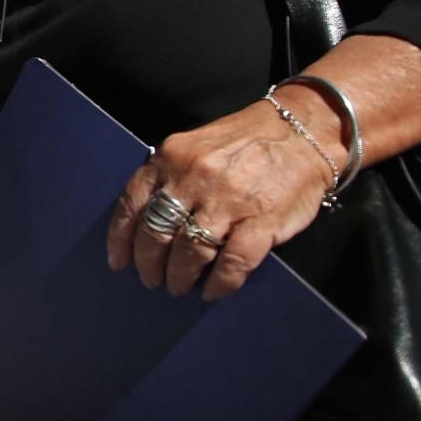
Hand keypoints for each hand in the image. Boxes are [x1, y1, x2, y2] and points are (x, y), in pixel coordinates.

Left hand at [106, 94, 336, 300]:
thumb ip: (168, 176)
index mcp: (171, 158)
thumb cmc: (244, 141)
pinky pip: (233, 262)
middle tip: (152, 279)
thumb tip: (144, 222)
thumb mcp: (193, 146)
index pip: (132, 204)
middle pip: (156, 233)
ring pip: (190, 251)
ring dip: (180, 276)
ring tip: (179, 286)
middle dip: (149, 264)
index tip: (118, 262)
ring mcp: (229, 200)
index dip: (120, 240)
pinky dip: (220, 283)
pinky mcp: (262, 220)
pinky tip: (213, 291)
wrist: (302, 129)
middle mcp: (194, 177)